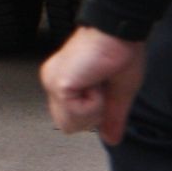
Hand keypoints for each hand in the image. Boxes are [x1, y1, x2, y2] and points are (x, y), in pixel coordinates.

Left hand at [41, 27, 145, 143]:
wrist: (118, 30)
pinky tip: (96, 80)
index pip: (70, 119)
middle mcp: (52, 81)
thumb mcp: (118, 93)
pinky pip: (77, 112)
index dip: (93, 113)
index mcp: (63, 82)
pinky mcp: (58, 83)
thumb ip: (111, 117)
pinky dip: (95, 102)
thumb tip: (111, 139)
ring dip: (94, 108)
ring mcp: (52, 82)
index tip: (103, 89)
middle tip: (101, 87)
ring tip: (98, 82)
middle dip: (91, 114)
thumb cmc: (119, 51)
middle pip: (67, 126)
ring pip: (70, 123)